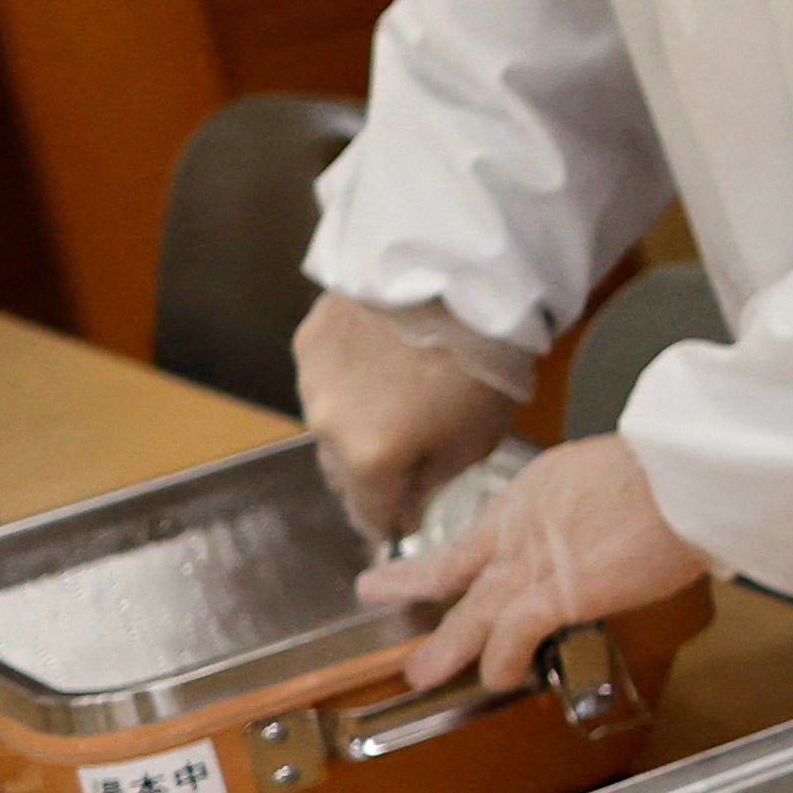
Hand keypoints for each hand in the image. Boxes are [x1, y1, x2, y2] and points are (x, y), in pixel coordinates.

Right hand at [291, 292, 527, 539]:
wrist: (459, 272)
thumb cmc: (483, 359)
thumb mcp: (477, 439)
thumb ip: (431, 481)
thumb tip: (407, 503)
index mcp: (370, 459)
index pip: (370, 516)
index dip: (394, 520)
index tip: (409, 515)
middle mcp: (327, 425)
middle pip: (343, 471)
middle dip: (374, 472)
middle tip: (411, 452)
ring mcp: (311, 379)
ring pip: (331, 423)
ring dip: (358, 422)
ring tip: (400, 395)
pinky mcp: (309, 337)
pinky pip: (326, 378)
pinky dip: (350, 379)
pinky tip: (384, 359)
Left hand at [355, 432, 704, 699]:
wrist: (686, 476)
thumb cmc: (679, 467)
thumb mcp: (623, 467)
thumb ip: (606, 500)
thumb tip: (627, 518)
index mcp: (538, 487)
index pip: (491, 525)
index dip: (470, 547)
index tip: (455, 557)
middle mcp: (522, 522)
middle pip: (455, 561)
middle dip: (413, 582)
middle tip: (380, 592)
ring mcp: (533, 560)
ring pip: (471, 611)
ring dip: (446, 646)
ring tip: (421, 671)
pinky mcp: (555, 595)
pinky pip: (512, 638)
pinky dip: (502, 661)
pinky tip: (498, 678)